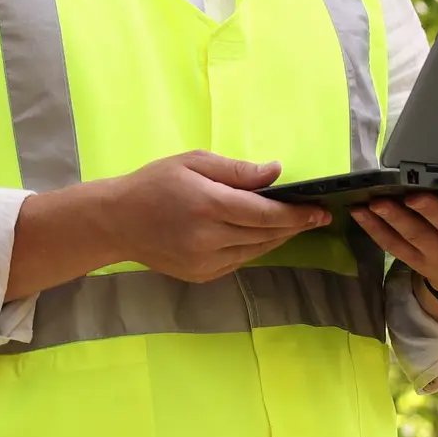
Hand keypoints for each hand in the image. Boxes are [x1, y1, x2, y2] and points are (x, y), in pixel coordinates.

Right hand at [6, 151, 332, 298]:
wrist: (116, 221)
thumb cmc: (154, 183)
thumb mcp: (193, 161)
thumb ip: (236, 170)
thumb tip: (275, 172)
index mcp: (208, 205)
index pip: (265, 213)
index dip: (297, 213)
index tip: (321, 209)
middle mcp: (209, 238)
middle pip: (266, 234)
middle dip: (294, 225)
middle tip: (317, 215)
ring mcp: (205, 261)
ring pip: (256, 251)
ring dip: (278, 238)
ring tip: (294, 224)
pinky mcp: (202, 275)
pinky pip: (240, 261)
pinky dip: (255, 248)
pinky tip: (263, 236)